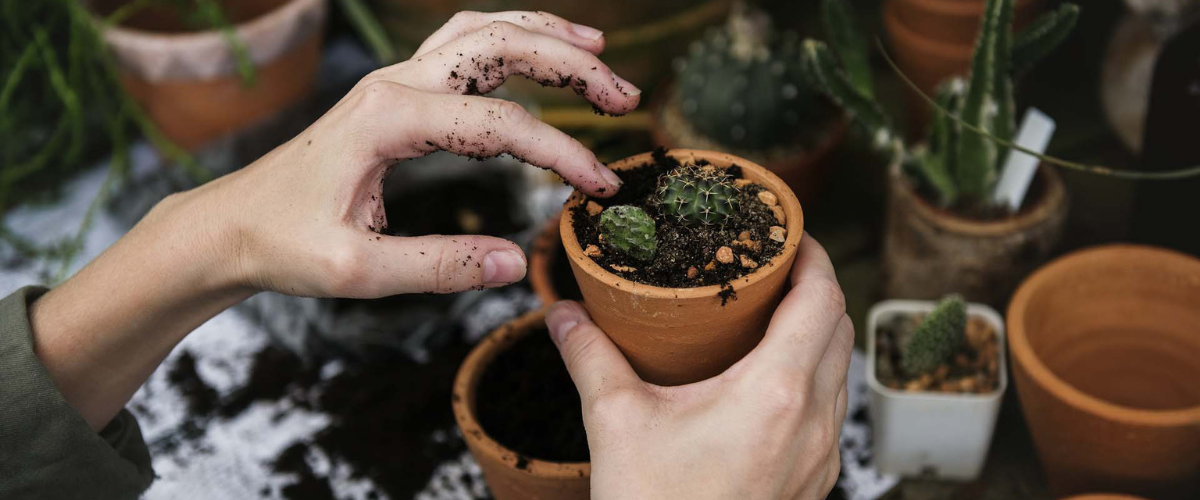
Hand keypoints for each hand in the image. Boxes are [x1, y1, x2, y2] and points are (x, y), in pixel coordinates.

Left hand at [190, 10, 639, 297]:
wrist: (231, 224)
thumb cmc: (284, 244)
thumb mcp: (357, 271)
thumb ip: (439, 266)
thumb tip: (515, 263)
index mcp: (388, 120)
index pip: (500, 124)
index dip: (561, 153)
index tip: (600, 188)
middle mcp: (394, 84)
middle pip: (500, 45)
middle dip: (571, 64)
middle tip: (625, 97)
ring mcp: (394, 81)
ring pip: (482, 31)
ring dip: (545, 36)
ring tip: (599, 51)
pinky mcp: (395, 93)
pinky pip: (462, 46)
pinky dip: (510, 41)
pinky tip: (539, 53)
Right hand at [545, 236, 852, 499]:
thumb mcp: (615, 422)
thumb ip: (590, 356)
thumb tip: (563, 313)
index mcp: (776, 392)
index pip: (822, 298)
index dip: (812, 255)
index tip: (788, 233)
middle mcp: (814, 421)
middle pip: (839, 328)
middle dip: (814, 287)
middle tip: (773, 266)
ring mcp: (821, 457)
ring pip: (840, 371)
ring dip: (817, 333)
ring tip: (771, 315)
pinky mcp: (815, 483)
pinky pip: (831, 411)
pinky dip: (813, 378)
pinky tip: (769, 381)